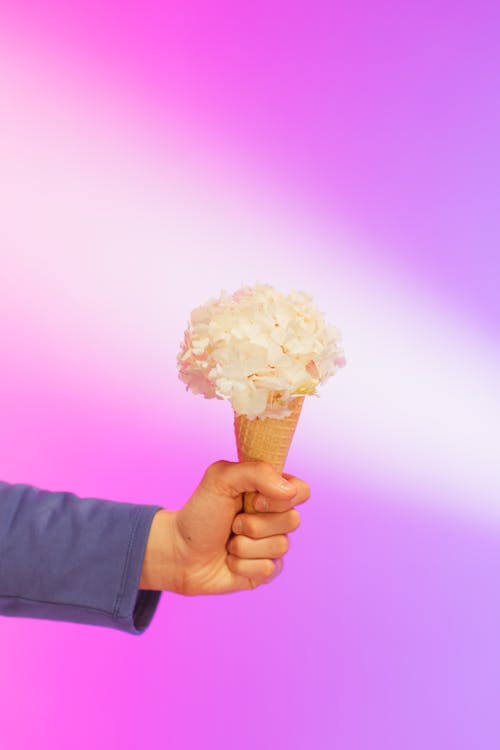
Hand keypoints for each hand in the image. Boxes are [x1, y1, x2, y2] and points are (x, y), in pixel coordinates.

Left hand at [139, 460, 309, 594]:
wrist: (179, 552)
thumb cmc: (199, 513)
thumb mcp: (219, 479)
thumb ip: (255, 472)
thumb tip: (290, 491)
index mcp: (268, 491)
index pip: (301, 490)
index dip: (280, 498)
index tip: (252, 499)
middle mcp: (275, 517)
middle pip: (293, 520)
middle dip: (256, 524)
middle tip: (233, 522)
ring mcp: (272, 545)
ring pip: (280, 547)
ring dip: (245, 546)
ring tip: (228, 542)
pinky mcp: (266, 570)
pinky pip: (270, 569)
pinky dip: (243, 565)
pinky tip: (230, 561)